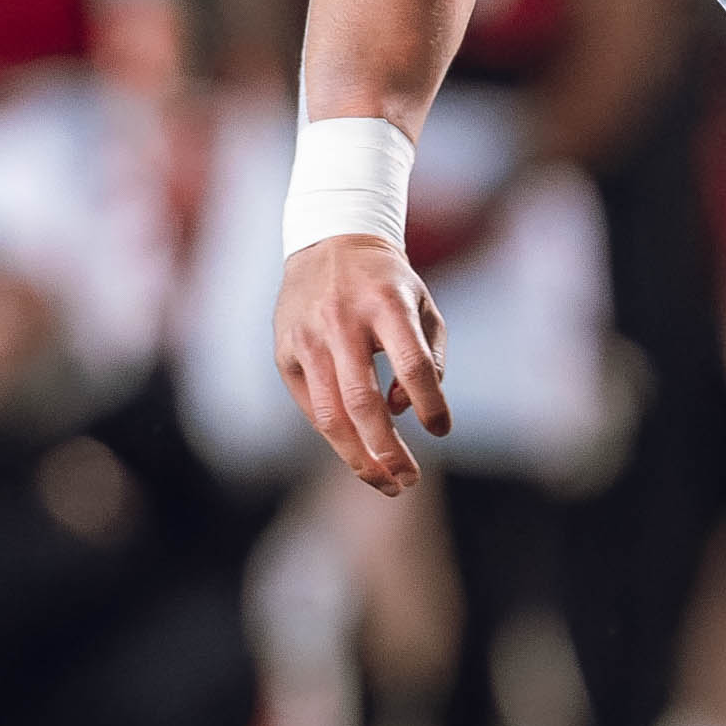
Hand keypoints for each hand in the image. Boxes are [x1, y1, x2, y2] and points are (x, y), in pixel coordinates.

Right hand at [274, 235, 450, 493]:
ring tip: (386, 482)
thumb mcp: (423, 306)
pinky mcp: (285, 351)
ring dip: (359, 457)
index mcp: (386, 303)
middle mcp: (342, 320)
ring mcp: (307, 336)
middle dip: (387, 450)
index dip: (430, 405)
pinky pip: (312, 405)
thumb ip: (429, 359)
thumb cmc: (388, 285)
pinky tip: (359, 450)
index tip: (440, 431)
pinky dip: (337, 434)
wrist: (329, 243)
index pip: (413, 366)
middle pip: (363, 401)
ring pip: (330, 414)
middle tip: (408, 480)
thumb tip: (402, 411)